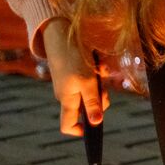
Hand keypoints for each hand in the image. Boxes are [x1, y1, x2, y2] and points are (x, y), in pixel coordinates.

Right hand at [41, 19, 108, 135]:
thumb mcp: (87, 82)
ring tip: (100, 71)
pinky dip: (98, 72)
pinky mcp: (77, 72)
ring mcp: (72, 83)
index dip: (81, 130)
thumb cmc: (72, 59)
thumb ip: (92, 103)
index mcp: (67, 100)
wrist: (60, 34)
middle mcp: (68, 94)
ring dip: (100, 84)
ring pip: (93, 92)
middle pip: (88, 108)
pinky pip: (92, 78)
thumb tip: (96, 123)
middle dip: (100, 100)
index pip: (68, 125)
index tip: (95, 126)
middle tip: (103, 90)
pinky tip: (99, 64)